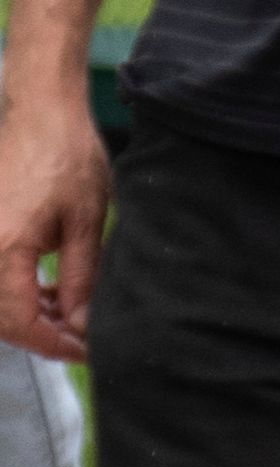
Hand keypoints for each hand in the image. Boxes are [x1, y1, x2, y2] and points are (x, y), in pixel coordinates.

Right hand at [0, 83, 112, 363]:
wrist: (40, 113)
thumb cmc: (67, 157)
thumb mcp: (86, 222)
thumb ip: (81, 278)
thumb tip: (81, 323)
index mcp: (3, 250)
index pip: (20, 323)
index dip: (53, 345)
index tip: (85, 352)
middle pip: (2, 319)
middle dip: (41, 335)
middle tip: (81, 339)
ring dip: (30, 315)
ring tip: (70, 313)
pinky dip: (18, 292)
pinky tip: (49, 291)